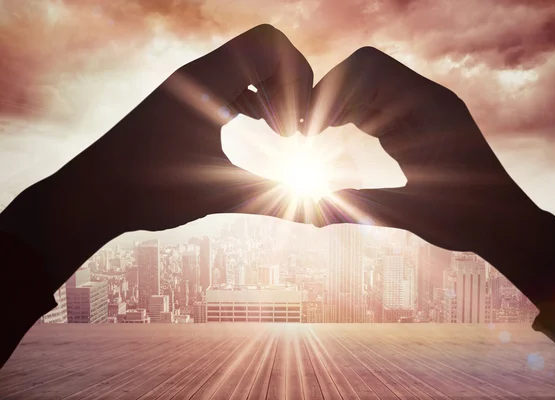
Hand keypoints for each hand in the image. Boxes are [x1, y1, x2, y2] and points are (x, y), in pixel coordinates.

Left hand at [0, 25, 313, 284]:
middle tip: (294, 131)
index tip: (296, 128)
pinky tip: (261, 129)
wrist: (92, 195)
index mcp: (206, 82)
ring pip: (250, 64)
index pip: (270, 44)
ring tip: (282, 133)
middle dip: (292, 85)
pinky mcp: (188, 99)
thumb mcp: (219, 195)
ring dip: (275, 92)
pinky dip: (256, 98)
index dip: (298, 79)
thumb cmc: (147, 191)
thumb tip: (324, 222)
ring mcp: (192, 84)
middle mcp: (198, 73)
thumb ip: (276, 201)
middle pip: (266, 48)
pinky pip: (234, 81)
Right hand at [307, 47, 541, 255]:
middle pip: (363, 70)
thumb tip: (310, 216)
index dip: (332, 91)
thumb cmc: (467, 219)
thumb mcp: (410, 214)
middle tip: (305, 129)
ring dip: (336, 102)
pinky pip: (374, 103)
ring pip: (366, 84)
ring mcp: (418, 109)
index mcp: (430, 108)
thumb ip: (359, 208)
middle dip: (329, 94)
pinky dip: (347, 113)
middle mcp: (424, 99)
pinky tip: (330, 132)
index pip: (370, 70)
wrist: (501, 222)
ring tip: (311, 132)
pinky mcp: (412, 124)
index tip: (311, 128)